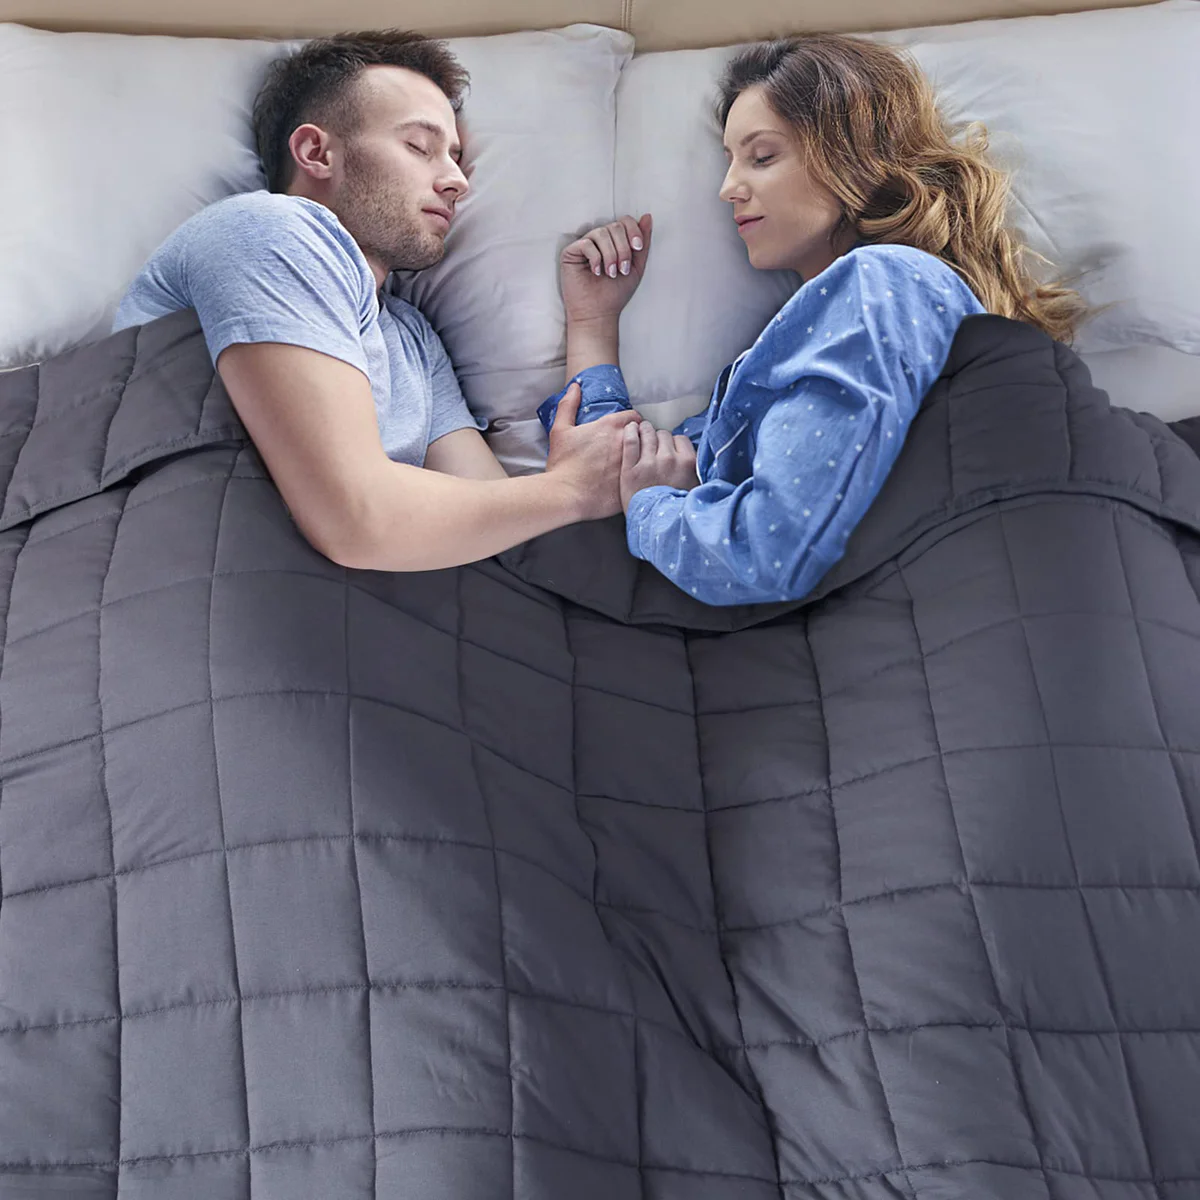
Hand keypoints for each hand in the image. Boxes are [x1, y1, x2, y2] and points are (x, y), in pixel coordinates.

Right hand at [544, 383, 641, 520]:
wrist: (565, 495)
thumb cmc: (563, 464)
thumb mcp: (560, 430)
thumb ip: (568, 405)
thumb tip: (575, 386)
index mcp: (610, 426)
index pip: (634, 417)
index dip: (632, 424)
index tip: (627, 431)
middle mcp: (626, 442)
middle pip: (645, 435)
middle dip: (641, 440)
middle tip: (633, 449)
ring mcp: (632, 463)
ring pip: (650, 456)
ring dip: (646, 458)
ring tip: (638, 466)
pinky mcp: (634, 482)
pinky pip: (647, 476)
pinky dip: (644, 478)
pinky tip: (637, 482)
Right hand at [560, 214, 652, 325]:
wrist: (598, 313)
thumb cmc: (615, 293)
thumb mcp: (637, 267)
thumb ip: (643, 243)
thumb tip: (647, 216)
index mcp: (615, 241)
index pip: (625, 221)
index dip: (633, 231)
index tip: (638, 248)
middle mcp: (599, 240)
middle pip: (615, 226)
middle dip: (623, 248)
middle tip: (623, 269)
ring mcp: (585, 245)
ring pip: (601, 233)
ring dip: (611, 254)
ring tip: (611, 273)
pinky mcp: (570, 252)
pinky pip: (586, 243)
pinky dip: (595, 258)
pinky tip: (596, 272)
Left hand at [620, 420, 698, 511]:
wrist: (656, 527)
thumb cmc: (676, 510)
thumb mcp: (696, 489)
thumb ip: (696, 471)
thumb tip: (695, 461)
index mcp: (687, 463)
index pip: (680, 439)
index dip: (673, 443)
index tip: (669, 449)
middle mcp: (669, 459)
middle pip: (663, 435)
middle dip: (659, 439)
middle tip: (654, 445)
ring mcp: (648, 463)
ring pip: (647, 433)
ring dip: (645, 430)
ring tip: (641, 432)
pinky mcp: (630, 468)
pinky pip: (630, 441)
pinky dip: (630, 432)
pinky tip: (630, 429)